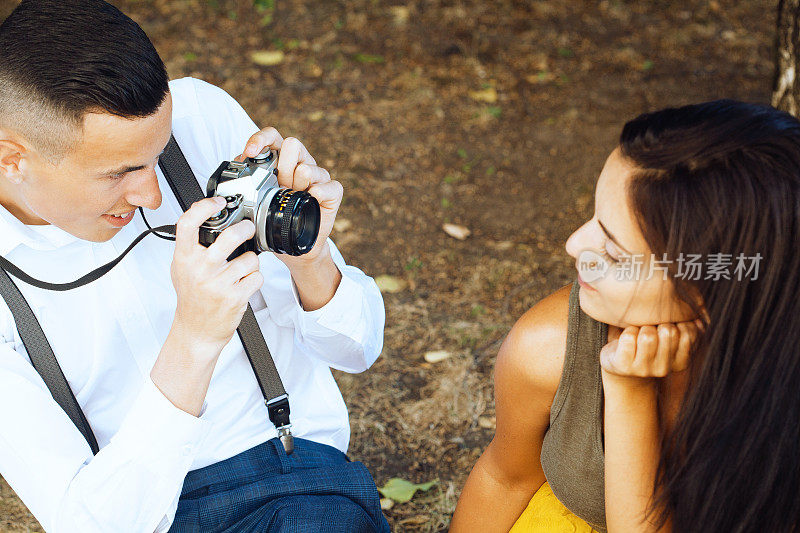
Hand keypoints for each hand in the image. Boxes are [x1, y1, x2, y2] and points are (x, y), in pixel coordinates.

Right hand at [170, 197, 263, 354]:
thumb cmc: (191, 299)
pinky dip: (255, 279)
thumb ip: (191, 246)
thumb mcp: (181, 269)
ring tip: (239, 272)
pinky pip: (257, 277)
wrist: (196, 331)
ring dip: (250, 263)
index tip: (218, 201)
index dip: (204, 207)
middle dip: (245, 229)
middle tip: (247, 229)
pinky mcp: (235, 297)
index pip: (188, 223)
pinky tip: (243, 285)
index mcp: (184, 258)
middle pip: (230, 236)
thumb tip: (206, 217)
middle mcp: (200, 269)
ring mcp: (218, 284)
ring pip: (250, 258)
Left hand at [237, 127, 342, 265]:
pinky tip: (311, 200)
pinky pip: (328, 186)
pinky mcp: (333, 191)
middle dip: (282, 169)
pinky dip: (318, 194)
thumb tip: (238, 161)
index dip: (260, 140)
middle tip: (279, 187)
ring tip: (294, 199)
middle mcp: (301, 163)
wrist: (293, 246)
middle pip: (293, 145)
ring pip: (307, 168)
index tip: (249, 153)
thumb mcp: (256, 196)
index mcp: (282, 160)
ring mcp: (318, 176)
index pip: (272, 136)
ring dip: (297, 187)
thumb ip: (248, 176)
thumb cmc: (275, 219)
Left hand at [600, 319, 703, 388]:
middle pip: (669, 332)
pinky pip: (629, 337)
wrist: (619, 363)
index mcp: (680, 362)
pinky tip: (625, 339)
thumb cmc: (647, 341)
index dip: (677, 321)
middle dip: (658, 322)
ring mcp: (643, 369)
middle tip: (650, 327)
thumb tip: (699, 319)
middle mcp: (664, 369)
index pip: (689, 334)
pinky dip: (627, 331)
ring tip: (638, 333)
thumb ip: (685, 327)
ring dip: (641, 327)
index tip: (667, 323)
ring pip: (649, 335)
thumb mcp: (670, 336)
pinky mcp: (624, 365)